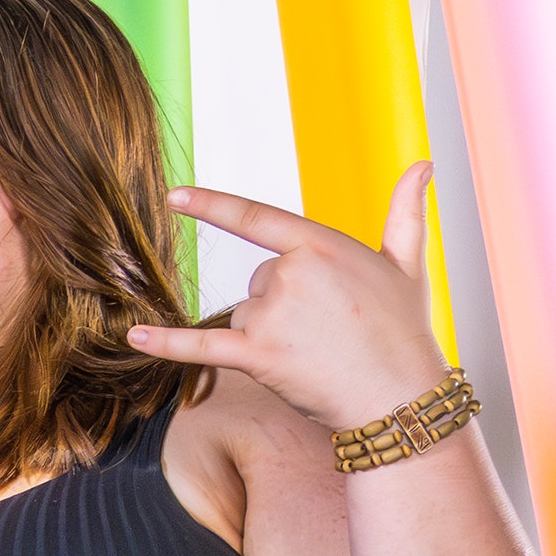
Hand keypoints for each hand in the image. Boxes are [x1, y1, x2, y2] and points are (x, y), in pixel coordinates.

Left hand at [133, 171, 454, 437]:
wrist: (398, 392)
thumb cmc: (403, 329)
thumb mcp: (408, 263)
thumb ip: (405, 213)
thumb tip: (423, 164)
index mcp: (321, 245)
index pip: (255, 218)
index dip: (211, 206)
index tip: (174, 195)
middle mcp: (291, 273)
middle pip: (257, 281)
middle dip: (281, 304)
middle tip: (326, 328)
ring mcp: (272, 314)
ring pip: (243, 317)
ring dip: (267, 335)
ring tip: (314, 351)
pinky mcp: (257, 355)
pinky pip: (200, 345)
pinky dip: (166, 343)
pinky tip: (133, 337)